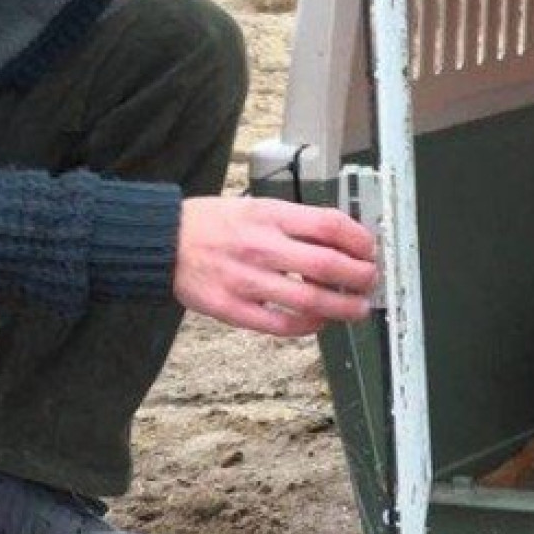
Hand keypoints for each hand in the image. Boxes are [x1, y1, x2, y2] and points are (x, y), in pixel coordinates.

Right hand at [174, 197, 378, 336]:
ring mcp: (247, 280)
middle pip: (327, 265)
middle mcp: (261, 247)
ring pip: (309, 300)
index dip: (359, 239)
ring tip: (356, 309)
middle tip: (370, 282)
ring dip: (342, 308)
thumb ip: (293, 223)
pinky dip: (307, 326)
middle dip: (360, 277)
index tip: (369, 250)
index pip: (328, 225)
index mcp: (269, 216)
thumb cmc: (211, 224)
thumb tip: (338, 240)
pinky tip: (318, 322)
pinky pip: (281, 325)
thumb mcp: (255, 207)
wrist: (163, 241)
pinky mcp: (233, 308)